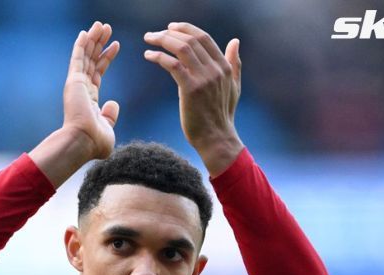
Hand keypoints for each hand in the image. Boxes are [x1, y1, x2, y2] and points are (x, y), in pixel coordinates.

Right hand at [63, 21, 121, 160]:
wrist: (82, 142)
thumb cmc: (94, 143)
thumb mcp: (107, 128)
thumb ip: (110, 116)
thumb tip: (113, 104)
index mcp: (88, 99)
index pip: (98, 72)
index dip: (106, 58)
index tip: (115, 45)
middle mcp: (81, 89)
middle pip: (91, 60)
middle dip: (99, 43)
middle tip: (106, 28)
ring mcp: (76, 84)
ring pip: (85, 56)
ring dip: (93, 39)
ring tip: (100, 25)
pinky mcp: (73, 81)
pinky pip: (78, 58)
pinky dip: (81, 45)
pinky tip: (86, 32)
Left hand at [143, 22, 243, 174]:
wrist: (216, 138)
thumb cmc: (222, 115)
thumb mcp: (233, 86)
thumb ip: (234, 63)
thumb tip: (235, 41)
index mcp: (224, 66)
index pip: (204, 37)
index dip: (186, 29)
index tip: (170, 27)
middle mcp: (216, 69)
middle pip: (191, 39)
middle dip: (170, 32)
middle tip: (153, 34)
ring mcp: (204, 78)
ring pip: (182, 48)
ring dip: (162, 40)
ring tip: (148, 40)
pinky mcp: (190, 89)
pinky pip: (173, 65)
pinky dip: (159, 57)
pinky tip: (148, 55)